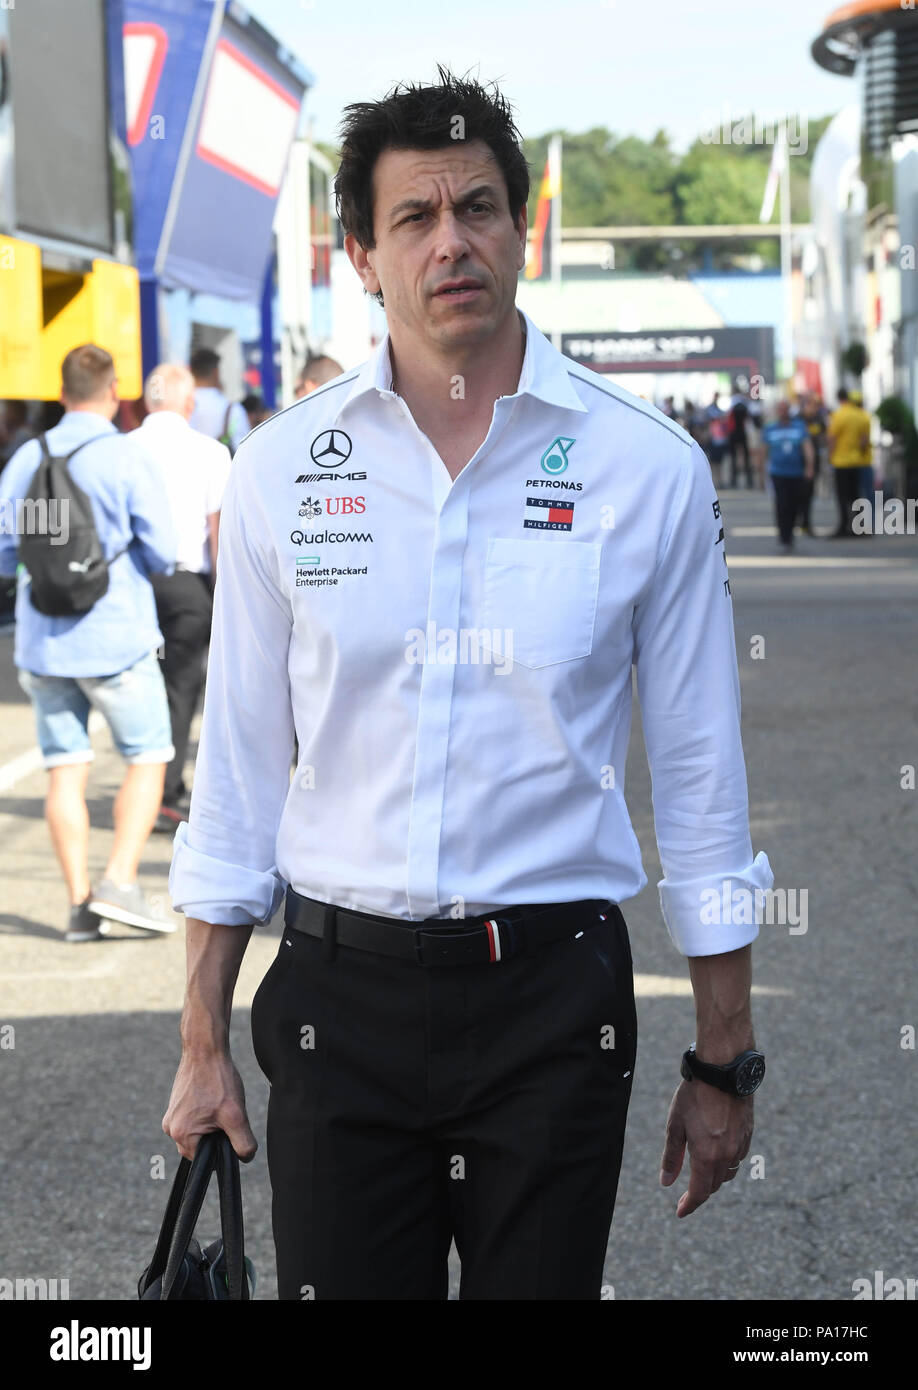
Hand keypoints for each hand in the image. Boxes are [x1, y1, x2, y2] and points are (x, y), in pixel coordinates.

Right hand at [162, 1049, 256, 1162]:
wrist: (205, 1049)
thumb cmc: (218, 1080)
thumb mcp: (236, 1115)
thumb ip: (243, 1143)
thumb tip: (245, 1158)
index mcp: (181, 1134)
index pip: (205, 1160)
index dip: (221, 1147)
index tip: (229, 1127)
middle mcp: (170, 1128)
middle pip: (200, 1147)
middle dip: (216, 1135)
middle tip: (226, 1113)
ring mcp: (171, 1115)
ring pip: (197, 1132)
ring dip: (211, 1124)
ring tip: (220, 1103)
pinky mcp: (175, 1105)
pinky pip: (192, 1119)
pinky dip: (205, 1113)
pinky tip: (213, 1097)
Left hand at [660, 1078, 752, 1216]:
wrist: (724, 1070)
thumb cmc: (695, 1094)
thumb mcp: (675, 1124)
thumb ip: (671, 1156)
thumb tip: (666, 1183)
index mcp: (706, 1156)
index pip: (699, 1192)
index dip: (689, 1205)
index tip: (680, 1212)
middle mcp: (726, 1155)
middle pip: (713, 1185)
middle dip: (700, 1191)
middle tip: (685, 1193)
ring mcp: (740, 1145)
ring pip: (728, 1173)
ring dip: (714, 1178)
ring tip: (700, 1172)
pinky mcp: (748, 1134)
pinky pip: (737, 1158)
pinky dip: (726, 1162)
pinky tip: (716, 1152)